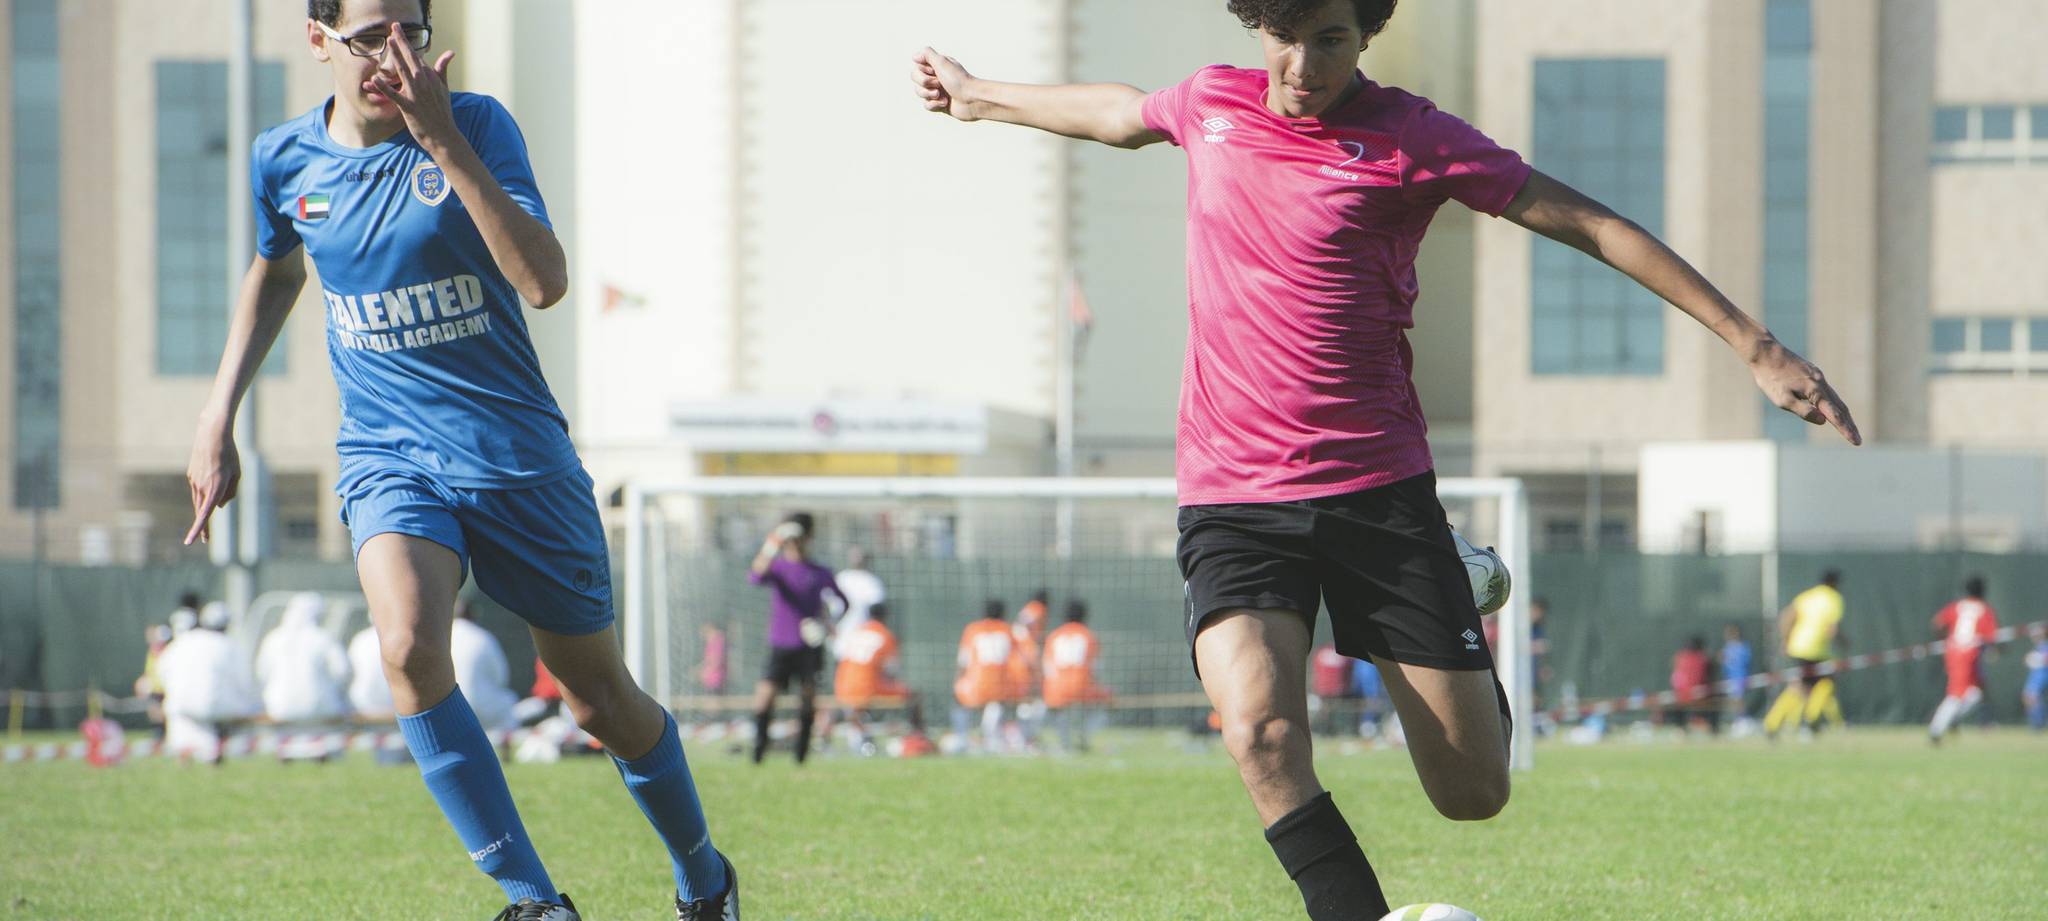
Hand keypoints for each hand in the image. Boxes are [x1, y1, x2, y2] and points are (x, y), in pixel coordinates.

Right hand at [184, 417, 239, 544]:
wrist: (212, 434)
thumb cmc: (229, 454)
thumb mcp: (237, 474)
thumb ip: (230, 493)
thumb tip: (218, 506)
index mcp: (214, 488)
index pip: (205, 514)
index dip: (198, 529)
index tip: (190, 542)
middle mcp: (202, 487)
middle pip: (201, 511)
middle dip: (203, 527)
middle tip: (205, 541)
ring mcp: (194, 481)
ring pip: (199, 501)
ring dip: (204, 510)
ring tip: (209, 516)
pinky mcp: (191, 475)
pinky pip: (199, 490)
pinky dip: (205, 493)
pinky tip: (212, 484)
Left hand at [369, 24, 460, 150]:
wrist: (444, 136)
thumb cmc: (442, 112)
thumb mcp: (444, 88)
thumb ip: (442, 69)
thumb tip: (450, 52)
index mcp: (431, 77)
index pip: (417, 57)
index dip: (406, 43)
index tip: (397, 30)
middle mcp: (424, 83)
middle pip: (411, 58)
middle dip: (402, 42)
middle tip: (394, 27)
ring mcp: (417, 95)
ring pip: (404, 71)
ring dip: (396, 56)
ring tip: (389, 42)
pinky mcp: (409, 107)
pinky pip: (395, 95)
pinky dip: (385, 87)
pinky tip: (374, 79)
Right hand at [912, 47, 975, 120]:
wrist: (971, 100)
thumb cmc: (959, 80)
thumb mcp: (942, 62)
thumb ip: (927, 54)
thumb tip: (914, 56)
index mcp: (937, 65)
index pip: (916, 67)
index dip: (922, 72)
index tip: (935, 71)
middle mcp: (936, 76)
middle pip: (915, 79)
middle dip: (925, 83)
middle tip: (939, 83)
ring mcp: (937, 90)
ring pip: (919, 92)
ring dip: (929, 94)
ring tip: (942, 94)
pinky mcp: (939, 104)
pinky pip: (926, 105)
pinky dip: (934, 104)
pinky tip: (945, 103)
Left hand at [1747, 339, 1860, 444]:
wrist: (1766, 353)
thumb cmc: (1771, 378)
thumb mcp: (1782, 399)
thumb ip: (1803, 411)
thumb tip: (1823, 421)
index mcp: (1815, 392)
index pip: (1835, 416)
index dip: (1845, 430)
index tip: (1856, 442)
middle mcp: (1821, 383)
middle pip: (1841, 408)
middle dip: (1850, 425)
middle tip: (1858, 440)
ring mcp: (1818, 377)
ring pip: (1836, 399)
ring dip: (1844, 415)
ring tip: (1850, 428)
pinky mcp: (1813, 373)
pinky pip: (1829, 392)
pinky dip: (1835, 404)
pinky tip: (1833, 409)